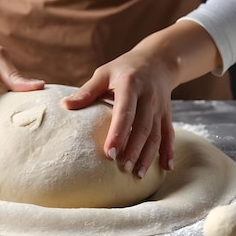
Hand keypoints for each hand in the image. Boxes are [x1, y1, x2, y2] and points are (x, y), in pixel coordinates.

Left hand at [63, 48, 176, 178]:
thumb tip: (65, 106)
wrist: (157, 61)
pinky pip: (169, 134)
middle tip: (123, 169)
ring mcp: (160, 107)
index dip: (118, 134)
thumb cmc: (124, 69)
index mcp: (130, 86)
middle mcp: (148, 97)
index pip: (124, 113)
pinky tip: (166, 168)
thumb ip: (87, 91)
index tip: (109, 153)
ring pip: (156, 134)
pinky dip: (169, 151)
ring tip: (138, 174)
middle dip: (134, 150)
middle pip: (142, 127)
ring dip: (148, 155)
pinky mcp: (167, 114)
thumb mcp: (104, 73)